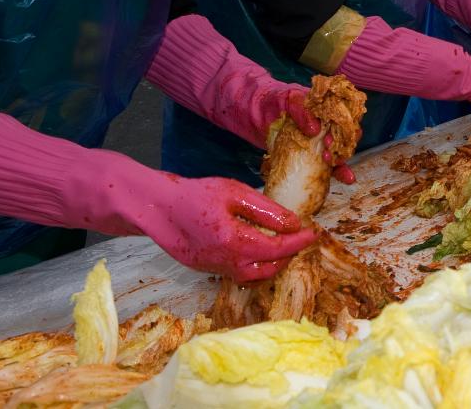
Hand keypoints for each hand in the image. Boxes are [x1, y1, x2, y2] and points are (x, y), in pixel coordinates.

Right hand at [134, 175, 317, 282]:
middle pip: (269, 269)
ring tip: (284, 247)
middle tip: (300, 239)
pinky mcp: (206, 270)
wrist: (157, 208)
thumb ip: (266, 210)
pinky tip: (260, 252)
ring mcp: (215, 269)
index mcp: (235, 241)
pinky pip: (238, 274)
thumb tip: (293, 223)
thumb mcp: (235, 193)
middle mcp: (226, 262)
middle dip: (289, 256)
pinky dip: (255, 268)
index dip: (299, 242)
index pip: (277, 248)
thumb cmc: (196, 195)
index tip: (313, 232)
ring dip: (273, 265)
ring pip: (253, 277)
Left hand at [246, 83, 357, 183]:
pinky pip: (324, 165)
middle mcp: (326, 125)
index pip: (344, 117)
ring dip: (342, 163)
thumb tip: (315, 130)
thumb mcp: (287, 99)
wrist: (253, 112)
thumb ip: (301, 109)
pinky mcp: (308, 155)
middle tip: (331, 156)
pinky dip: (335, 173)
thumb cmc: (274, 99)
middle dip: (344, 149)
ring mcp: (317, 141)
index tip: (333, 140)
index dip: (345, 129)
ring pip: (337, 153)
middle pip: (345, 137)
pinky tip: (345, 180)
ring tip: (343, 174)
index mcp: (326, 108)